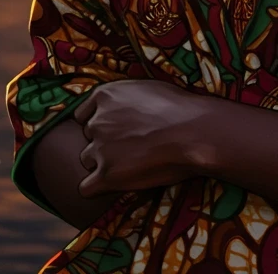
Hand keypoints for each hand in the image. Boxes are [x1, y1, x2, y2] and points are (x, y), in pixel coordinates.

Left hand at [73, 80, 208, 196]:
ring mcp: (101, 149)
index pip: (83, 115)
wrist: (194, 131)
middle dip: (104, 142)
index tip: (117, 128)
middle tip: (130, 146)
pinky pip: (86, 189)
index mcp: (104, 95)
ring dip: (103, 163)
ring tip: (130, 163)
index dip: (100, 122)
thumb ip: (124, 99)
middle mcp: (97, 120)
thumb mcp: (145, 88)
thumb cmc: (179, 107)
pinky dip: (97, 189)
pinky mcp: (107, 175)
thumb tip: (121, 109)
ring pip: (87, 160)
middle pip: (88, 138)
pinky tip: (116, 185)